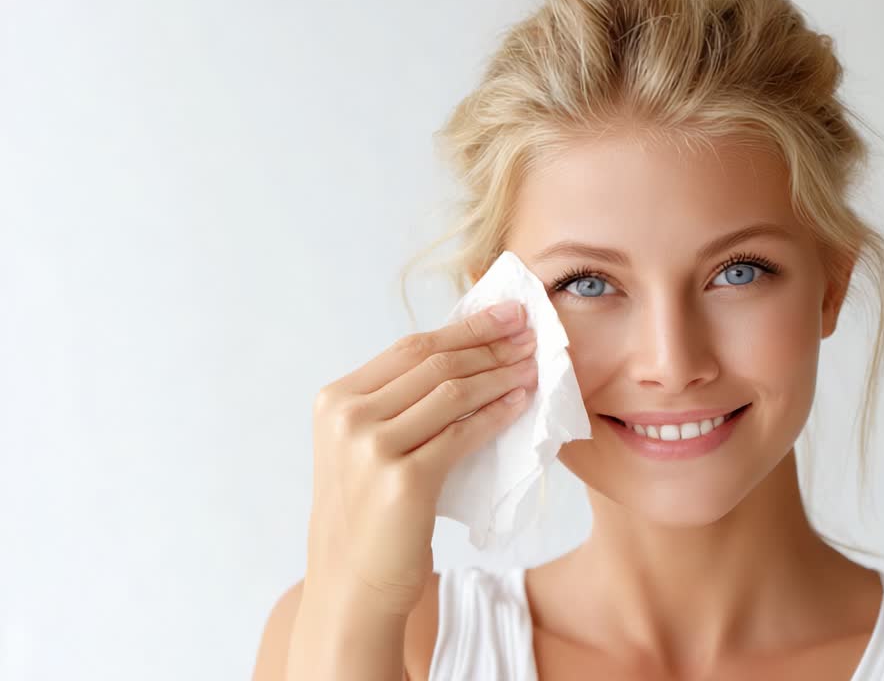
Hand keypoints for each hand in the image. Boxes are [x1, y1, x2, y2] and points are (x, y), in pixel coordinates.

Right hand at [303, 301, 537, 616]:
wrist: (352, 584)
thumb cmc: (369, 514)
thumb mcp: (366, 446)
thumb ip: (399, 402)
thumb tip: (466, 353)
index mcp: (335, 400)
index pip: (409, 347)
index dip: (464, 327)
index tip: (506, 314)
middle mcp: (347, 417)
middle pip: (433, 362)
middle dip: (489, 343)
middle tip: (530, 333)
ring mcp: (371, 448)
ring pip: (452, 392)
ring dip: (500, 375)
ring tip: (532, 366)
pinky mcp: (403, 481)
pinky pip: (462, 434)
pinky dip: (496, 415)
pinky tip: (520, 404)